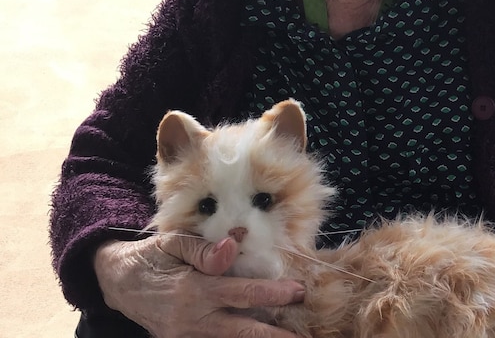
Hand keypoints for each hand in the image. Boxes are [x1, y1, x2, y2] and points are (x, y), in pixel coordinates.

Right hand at [94, 234, 304, 337]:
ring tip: (289, 337)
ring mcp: (185, 335)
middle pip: (241, 331)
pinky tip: (259, 334)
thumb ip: (204, 249)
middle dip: (274, 335)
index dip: (272, 294)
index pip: (240, 293)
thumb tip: (236, 243)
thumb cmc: (150, 257)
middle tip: (302, 335)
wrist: (115, 282)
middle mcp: (191, 319)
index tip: (298, 291)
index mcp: (192, 290)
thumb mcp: (172, 243)